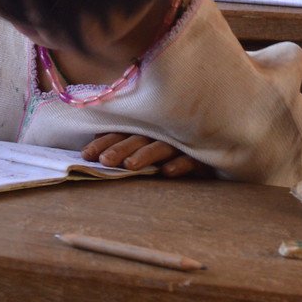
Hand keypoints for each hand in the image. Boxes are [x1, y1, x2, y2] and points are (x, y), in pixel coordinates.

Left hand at [82, 133, 214, 178]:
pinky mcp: (203, 155)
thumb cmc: (174, 146)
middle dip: (120, 149)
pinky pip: (191, 158)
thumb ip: (125, 142)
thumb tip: (97, 139)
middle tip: (105, 161)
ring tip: (130, 166)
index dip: (104, 142)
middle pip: (138, 138)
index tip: (86, 154)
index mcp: (146, 129)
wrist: (215, 146)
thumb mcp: (148, 144)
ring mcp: (183, 142)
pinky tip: (168, 172)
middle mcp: (162, 133)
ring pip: (162, 146)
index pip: (121, 133)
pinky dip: (180, 164)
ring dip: (145, 155)